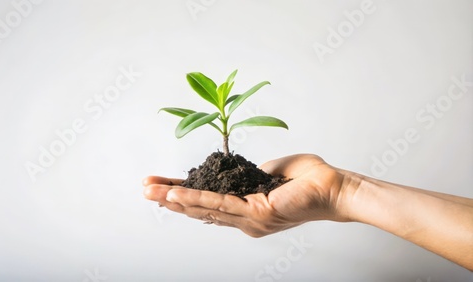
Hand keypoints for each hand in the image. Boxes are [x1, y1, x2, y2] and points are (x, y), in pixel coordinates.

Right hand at [143, 154, 346, 236]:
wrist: (333, 187)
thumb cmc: (306, 179)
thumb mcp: (266, 173)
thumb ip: (246, 176)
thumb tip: (232, 171)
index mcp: (246, 210)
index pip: (208, 203)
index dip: (183, 195)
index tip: (162, 186)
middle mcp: (244, 219)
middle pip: (200, 209)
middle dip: (170, 199)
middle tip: (144, 190)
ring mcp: (249, 220)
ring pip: (205, 208)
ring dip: (175, 199)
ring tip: (150, 192)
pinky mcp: (256, 213)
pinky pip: (221, 203)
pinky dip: (196, 198)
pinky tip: (176, 195)